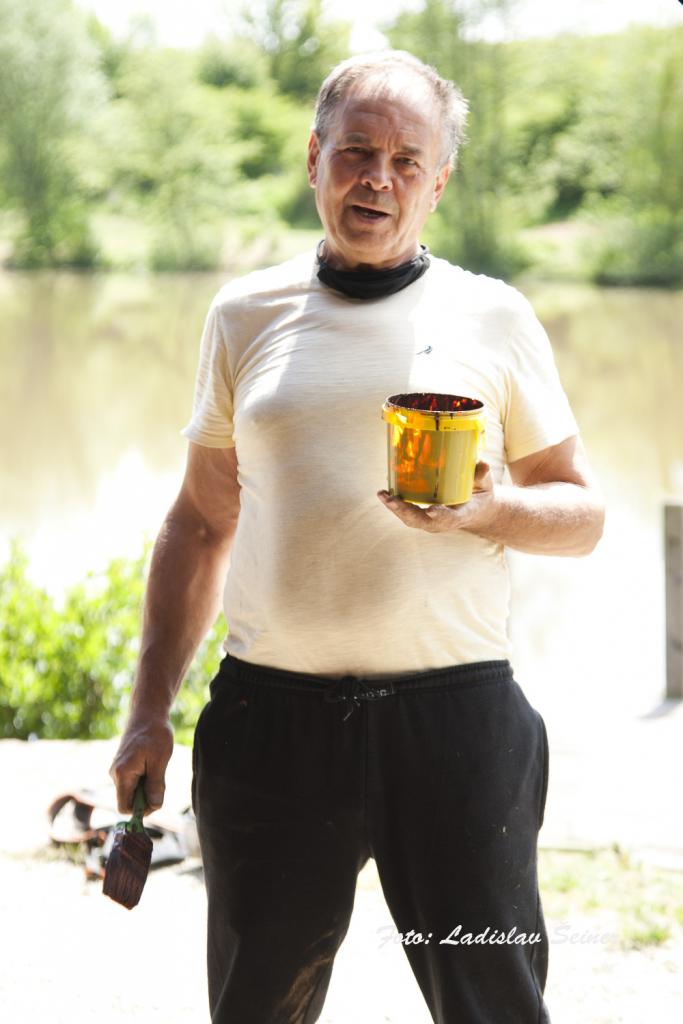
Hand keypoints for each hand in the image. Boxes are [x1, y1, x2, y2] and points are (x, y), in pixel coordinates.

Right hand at [109, 715, 173, 815]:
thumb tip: (154, 806)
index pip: (125, 807)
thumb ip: (156, 785)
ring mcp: (117, 769)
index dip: (141, 810)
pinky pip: (132, 781)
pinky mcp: (122, 765)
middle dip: (145, 797)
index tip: (157, 799)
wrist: (147, 713)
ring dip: (146, 787)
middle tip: (161, 782)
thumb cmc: (155, 734)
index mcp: (122, 774)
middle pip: (129, 800)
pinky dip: (144, 779)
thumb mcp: (160, 760)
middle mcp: (115, 774)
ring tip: (156, 768)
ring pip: (132, 790)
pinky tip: (152, 764)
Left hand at [377, 461, 494, 532]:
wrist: (477, 511)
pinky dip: (395, 505)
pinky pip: (407, 514)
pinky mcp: (424, 517)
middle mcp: (444, 522)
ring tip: (383, 495)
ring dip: (395, 508)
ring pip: (411, 519)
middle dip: (405, 512)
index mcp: (462, 515)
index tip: (431, 511)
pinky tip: (383, 494)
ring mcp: (432, 521)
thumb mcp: (486, 485)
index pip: (451, 518)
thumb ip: (482, 475)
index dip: (441, 515)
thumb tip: (482, 463)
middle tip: (391, 500)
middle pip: (422, 522)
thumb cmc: (480, 495)